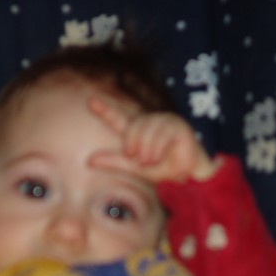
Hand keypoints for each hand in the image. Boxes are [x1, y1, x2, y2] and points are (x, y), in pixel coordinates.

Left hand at [87, 97, 217, 182]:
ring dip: (146, 150)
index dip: (106, 110)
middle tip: (139, 159)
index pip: (119, 119)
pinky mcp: (177, 124)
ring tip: (150, 160)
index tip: (91, 101)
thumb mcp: (136, 167)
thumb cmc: (163, 168)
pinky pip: (160, 133)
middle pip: (132, 127)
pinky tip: (158, 157)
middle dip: (133, 145)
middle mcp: (149, 122)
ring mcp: (163, 121)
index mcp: (137, 131)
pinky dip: (156, 149)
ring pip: (146, 130)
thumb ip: (115, 162)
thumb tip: (88, 161)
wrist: (187, 174)